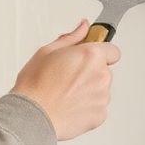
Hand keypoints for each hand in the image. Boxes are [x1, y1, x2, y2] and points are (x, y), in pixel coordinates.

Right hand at [11, 19, 121, 140]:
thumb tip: (83, 27)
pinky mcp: (100, 115)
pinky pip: (97, 108)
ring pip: (101, 90)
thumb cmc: (35, 86)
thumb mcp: (47, 52)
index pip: (112, 51)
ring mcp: (103, 97)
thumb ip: (71, 38)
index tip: (89, 58)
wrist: (32, 116)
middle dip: (90, 73)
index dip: (100, 54)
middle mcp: (102, 75)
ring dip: (89, 91)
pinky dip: (87, 108)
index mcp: (91, 56)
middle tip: (68, 77)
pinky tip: (69, 106)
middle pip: (104, 71)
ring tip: (66, 94)